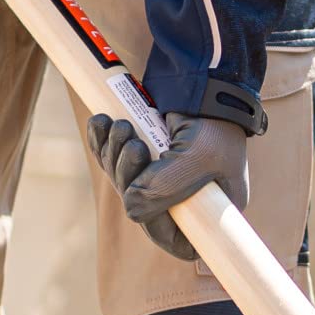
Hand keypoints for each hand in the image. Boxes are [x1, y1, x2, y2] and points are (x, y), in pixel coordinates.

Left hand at [85, 109, 249, 261]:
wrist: (207, 74)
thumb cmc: (214, 119)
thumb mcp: (199, 156)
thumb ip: (165, 188)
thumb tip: (130, 206)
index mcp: (210, 207)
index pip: (179, 240)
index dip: (157, 226)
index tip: (146, 198)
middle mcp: (187, 194)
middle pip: (144, 206)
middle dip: (128, 176)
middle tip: (132, 144)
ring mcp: (163, 171)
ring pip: (125, 180)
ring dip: (115, 153)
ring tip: (120, 125)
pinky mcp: (146, 148)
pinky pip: (115, 157)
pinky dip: (104, 141)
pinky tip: (100, 123)